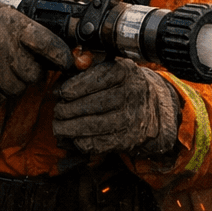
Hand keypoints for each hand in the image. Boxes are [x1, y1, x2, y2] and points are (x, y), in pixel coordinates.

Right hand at [0, 0, 73, 103]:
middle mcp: (7, 50)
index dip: (62, 56)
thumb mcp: (8, 16)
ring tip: (1, 67)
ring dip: (14, 82)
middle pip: (35, 74)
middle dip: (32, 71)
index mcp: (17, 28)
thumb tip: (57, 48)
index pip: (49, 44)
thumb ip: (31, 31)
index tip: (69, 62)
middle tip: (21, 62)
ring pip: (18, 89)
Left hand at [52, 59, 179, 155]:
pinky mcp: (128, 139)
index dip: (76, 86)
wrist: (154, 108)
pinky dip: (81, 141)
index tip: (62, 92)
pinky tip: (74, 137)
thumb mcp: (113, 68)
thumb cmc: (124, 86)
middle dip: (68, 109)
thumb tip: (65, 75)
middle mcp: (132, 93)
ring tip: (59, 126)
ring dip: (70, 128)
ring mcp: (132, 118)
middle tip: (57, 111)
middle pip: (93, 103)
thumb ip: (88, 67)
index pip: (98, 78)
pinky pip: (98, 143)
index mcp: (127, 72)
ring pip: (93, 125)